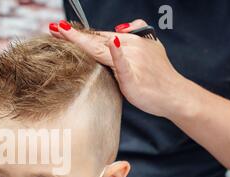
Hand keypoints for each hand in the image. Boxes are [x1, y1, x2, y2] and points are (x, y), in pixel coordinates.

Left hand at [49, 19, 190, 118]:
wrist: (175, 94)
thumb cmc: (159, 76)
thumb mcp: (150, 49)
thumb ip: (134, 38)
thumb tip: (118, 34)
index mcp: (129, 41)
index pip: (99, 35)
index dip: (80, 33)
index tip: (61, 28)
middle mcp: (129, 46)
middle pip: (96, 39)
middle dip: (73, 34)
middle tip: (54, 27)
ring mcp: (132, 60)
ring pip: (102, 48)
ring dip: (81, 40)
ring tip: (63, 33)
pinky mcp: (134, 76)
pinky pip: (123, 64)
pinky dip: (118, 54)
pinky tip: (113, 44)